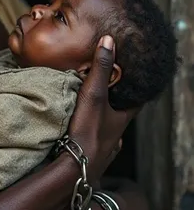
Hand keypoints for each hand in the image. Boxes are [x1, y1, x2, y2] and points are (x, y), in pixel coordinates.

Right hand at [68, 36, 133, 179]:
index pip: (135, 101)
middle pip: (120, 115)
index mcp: (122, 119)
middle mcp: (117, 134)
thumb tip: (109, 40)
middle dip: (116, 105)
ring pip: (107, 131)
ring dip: (102, 121)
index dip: (134, 89)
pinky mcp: (91, 157)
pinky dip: (90, 135)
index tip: (131, 78)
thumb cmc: (88, 131)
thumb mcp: (94, 95)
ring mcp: (105, 148)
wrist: (74, 169)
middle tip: (108, 92)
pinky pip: (94, 143)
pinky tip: (81, 134)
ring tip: (92, 111)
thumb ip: (100, 68)